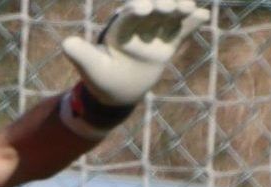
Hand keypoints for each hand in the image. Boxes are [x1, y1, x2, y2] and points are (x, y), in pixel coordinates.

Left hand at [61, 0, 210, 107]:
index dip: (136, 9)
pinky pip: (180, 31)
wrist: (116, 93)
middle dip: (161, 4)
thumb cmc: (100, 80)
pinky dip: (191, 23)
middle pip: (152, 8)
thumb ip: (81, 55)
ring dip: (179, 9)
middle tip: (171, 7)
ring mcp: (153, 33)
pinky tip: (203, 16)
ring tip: (189, 8)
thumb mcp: (90, 69)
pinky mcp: (166, 43)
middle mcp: (137, 26)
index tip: (144, 9)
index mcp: (118, 29)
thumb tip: (66, 43)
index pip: (129, 14)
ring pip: (168, 16)